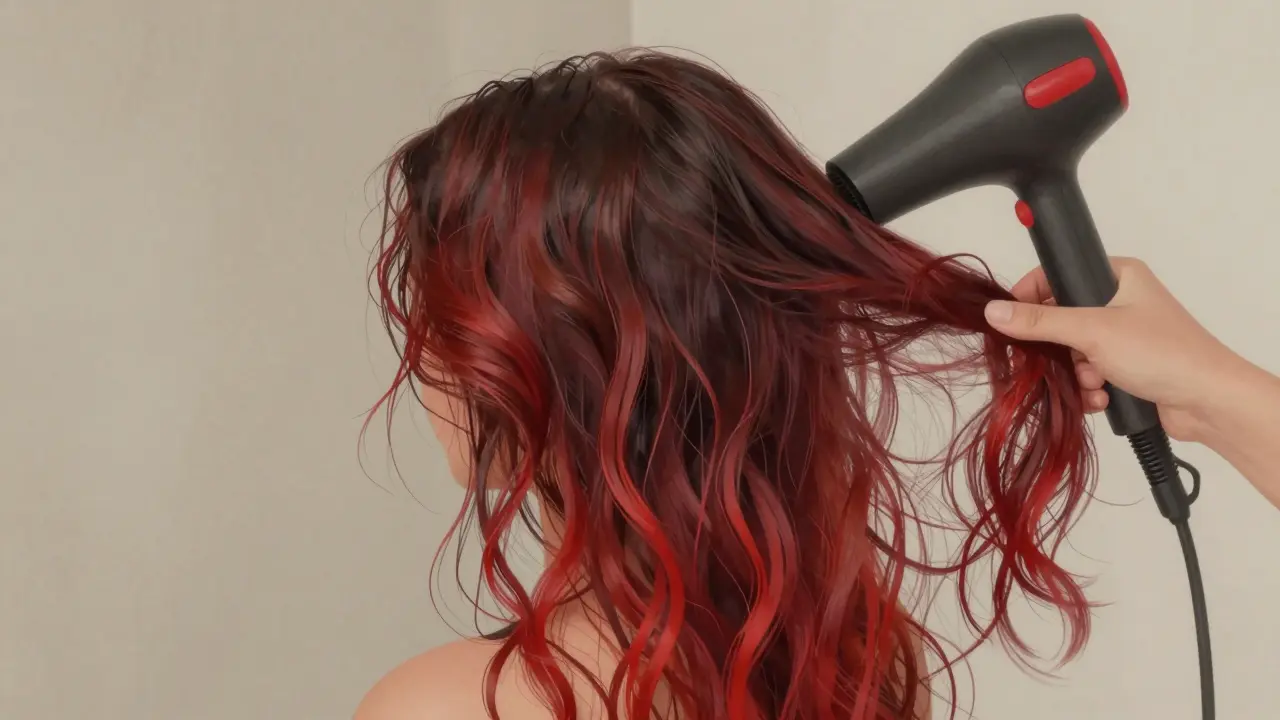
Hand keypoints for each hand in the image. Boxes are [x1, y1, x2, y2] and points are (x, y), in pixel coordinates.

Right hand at [983, 258, 1241, 440]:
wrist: (1209, 401)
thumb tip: (993, 312)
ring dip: (1076, 373)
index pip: (1056, 276)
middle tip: (1060, 359)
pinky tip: (1103, 397)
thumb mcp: (1093, 331)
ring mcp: (1124, 335)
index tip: (1013, 322)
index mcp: (1117, 275)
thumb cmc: (1163, 353)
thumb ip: (1040, 322)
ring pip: (1073, 352)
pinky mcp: (1126, 366)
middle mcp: (1120, 300)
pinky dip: (1089, 388)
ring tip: (1094, 382)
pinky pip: (1088, 374)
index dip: (1030, 298)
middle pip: (1060, 319)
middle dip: (1058, 348)